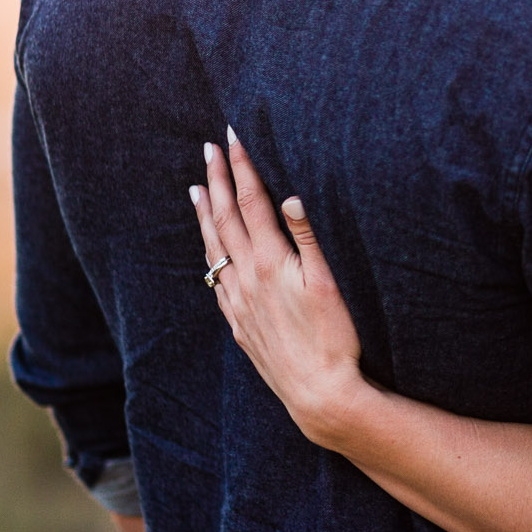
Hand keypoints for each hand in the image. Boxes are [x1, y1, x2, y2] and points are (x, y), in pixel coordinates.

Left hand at [191, 131, 367, 447]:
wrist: (319, 393)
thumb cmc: (333, 337)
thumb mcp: (328, 282)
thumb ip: (308, 237)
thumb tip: (290, 196)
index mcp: (270, 263)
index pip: (251, 204)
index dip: (242, 168)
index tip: (233, 138)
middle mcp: (246, 279)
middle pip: (226, 220)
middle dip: (218, 181)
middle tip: (209, 150)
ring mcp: (239, 303)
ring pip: (214, 250)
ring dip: (206, 215)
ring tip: (197, 189)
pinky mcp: (240, 325)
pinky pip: (216, 281)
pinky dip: (209, 255)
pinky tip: (210, 251)